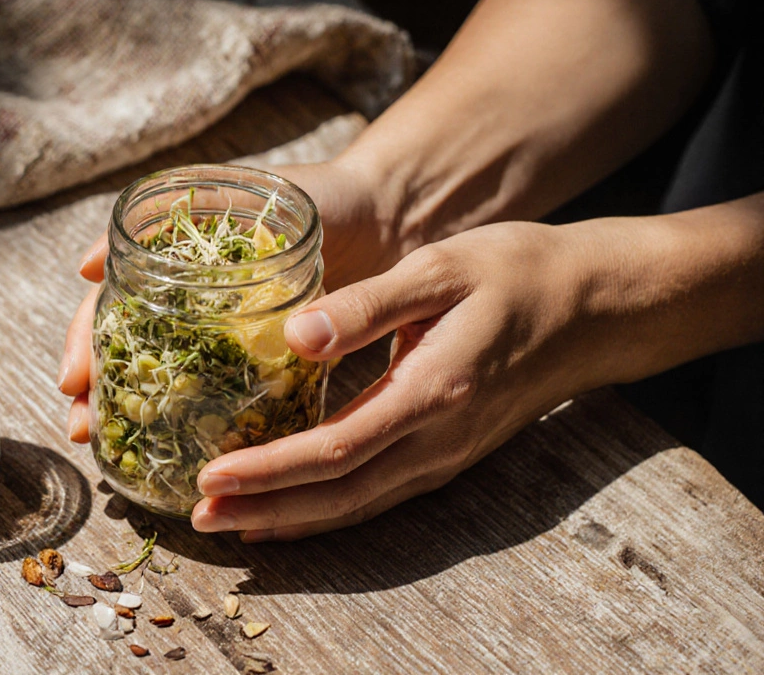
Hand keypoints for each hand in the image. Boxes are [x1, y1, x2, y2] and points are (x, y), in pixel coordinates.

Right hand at [57, 159, 406, 442]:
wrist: (391, 216)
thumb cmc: (315, 194)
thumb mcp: (235, 196)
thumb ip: (165, 222)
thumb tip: (85, 266)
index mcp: (174, 263)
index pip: (110, 303)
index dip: (84, 340)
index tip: (72, 380)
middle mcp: (193, 302)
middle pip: (128, 349)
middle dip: (100, 390)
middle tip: (81, 428)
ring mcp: (229, 335)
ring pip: (170, 379)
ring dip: (136, 414)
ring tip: (112, 450)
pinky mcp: (271, 363)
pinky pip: (227, 397)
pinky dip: (201, 424)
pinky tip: (184, 453)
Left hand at [190, 219, 643, 540]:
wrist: (594, 305)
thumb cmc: (515, 273)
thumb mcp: (439, 269)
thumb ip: (368, 304)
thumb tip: (296, 336)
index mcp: (432, 391)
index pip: (336, 449)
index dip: (269, 469)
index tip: (211, 475)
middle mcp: (438, 438)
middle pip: (340, 494)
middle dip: (264, 508)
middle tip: (198, 516)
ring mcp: (447, 454)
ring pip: (359, 504)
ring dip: (291, 517)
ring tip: (228, 522)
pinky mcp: (448, 453)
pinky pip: (378, 494)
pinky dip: (328, 509)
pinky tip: (292, 509)